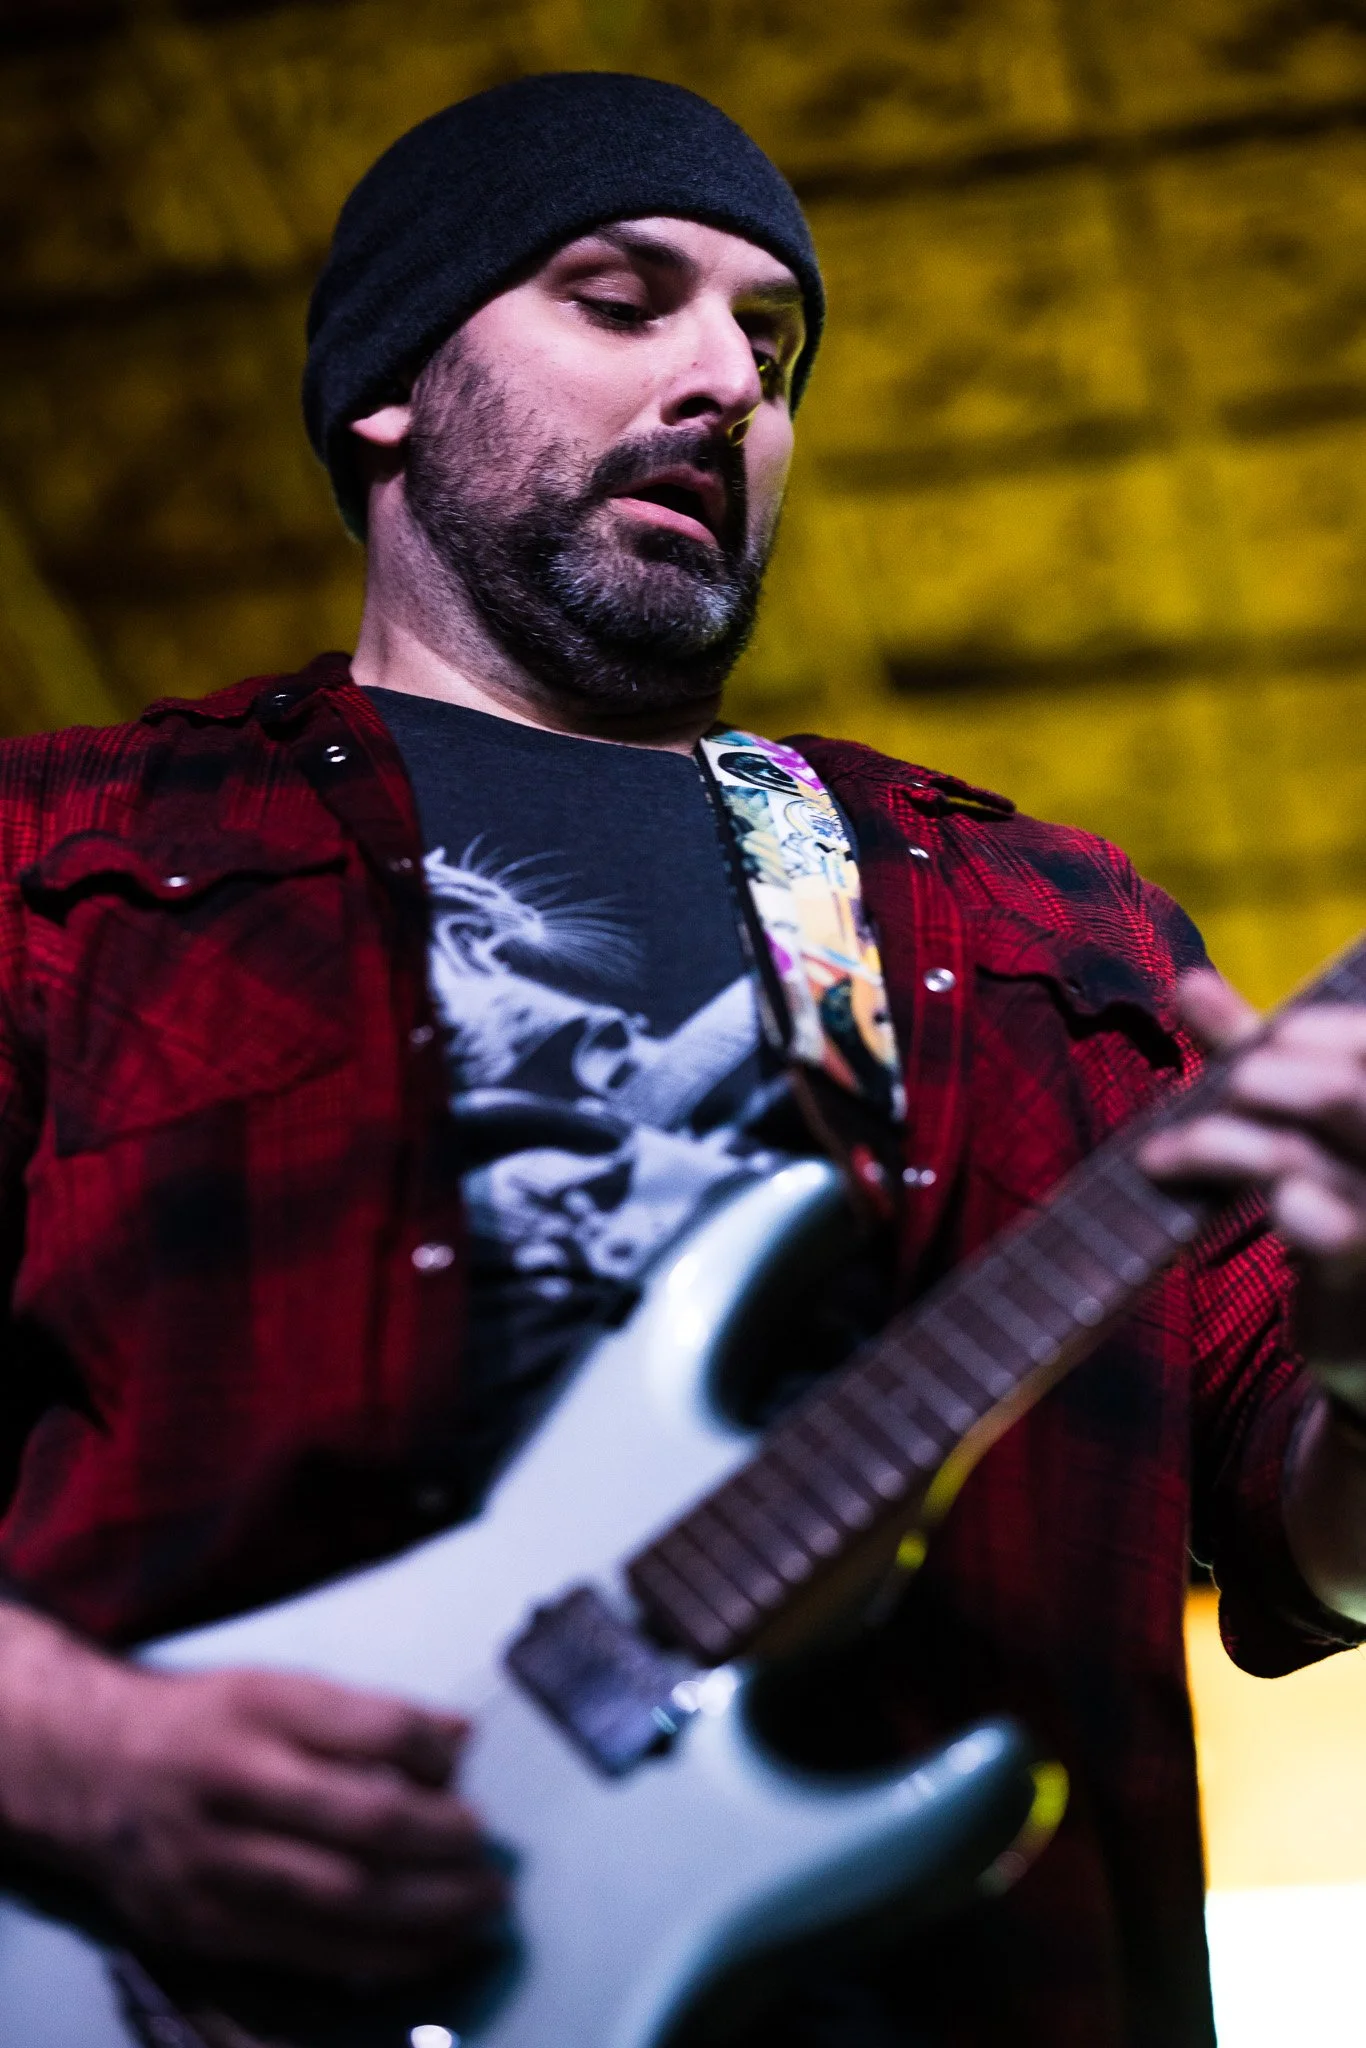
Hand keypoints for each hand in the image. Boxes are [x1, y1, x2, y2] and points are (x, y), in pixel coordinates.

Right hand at [0, 1607, 503, 1980]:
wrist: (89, 1769)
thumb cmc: (203, 1724)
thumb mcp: (276, 1688)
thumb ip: (367, 1715)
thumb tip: (461, 1738)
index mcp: (260, 1707)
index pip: (373, 1729)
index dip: (434, 1750)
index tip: (465, 1765)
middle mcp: (236, 1783)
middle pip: (365, 1821)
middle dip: (445, 1842)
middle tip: (488, 1850)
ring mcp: (218, 1863)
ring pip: (344, 1898)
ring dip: (431, 1910)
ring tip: (483, 1904)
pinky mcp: (208, 1927)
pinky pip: (311, 1952)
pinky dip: (384, 1956)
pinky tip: (433, 1948)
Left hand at [1139, 967, 1365, 1414]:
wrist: (1363, 1327)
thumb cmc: (1328, 1199)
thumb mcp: (1292, 1117)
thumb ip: (1250, 1052)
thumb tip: (1187, 981)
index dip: (1315, 1030)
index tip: (1266, 1041)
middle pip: (1340, 1093)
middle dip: (1261, 1080)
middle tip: (1220, 1092)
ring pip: (1295, 1156)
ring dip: (1214, 1143)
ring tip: (1162, 1154)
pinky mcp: (1362, 1278)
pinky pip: (1321, 1229)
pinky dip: (1273, 1204)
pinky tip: (1243, 1204)